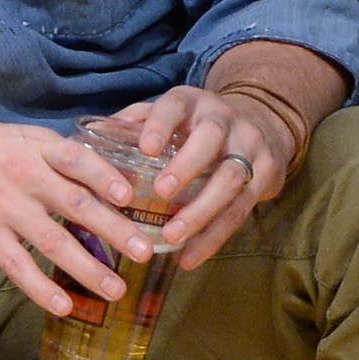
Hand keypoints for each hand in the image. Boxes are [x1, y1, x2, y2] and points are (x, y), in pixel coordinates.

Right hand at [0, 112, 155, 314]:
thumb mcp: (22, 138)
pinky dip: (40, 288)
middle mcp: (26, 175)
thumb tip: (110, 176)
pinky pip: (17, 266)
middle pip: (76, 204)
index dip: (105, 178)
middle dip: (114, 230)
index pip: (79, 160)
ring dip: (88, 267)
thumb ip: (60, 158)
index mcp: (39, 148)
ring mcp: (5, 206)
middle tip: (144, 252)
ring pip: (53, 241)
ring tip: (115, 289)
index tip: (131, 197)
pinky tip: (64, 305)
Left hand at [110, 83, 295, 268]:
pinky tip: (190, 256)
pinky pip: (241, 210)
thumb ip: (136, 122)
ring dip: (201, 210)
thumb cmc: (199, 125)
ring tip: (172, 236)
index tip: (145, 148)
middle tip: (161, 192)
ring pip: (231, 177)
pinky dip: (214, 236)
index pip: (176, 106)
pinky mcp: (266, 175)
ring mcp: (250, 146)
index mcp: (193, 103)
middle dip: (187, 166)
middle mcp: (225, 119)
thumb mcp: (172, 114)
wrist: (264, 123)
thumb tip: (92, 135)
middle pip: (210, 139)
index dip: (161, 125)